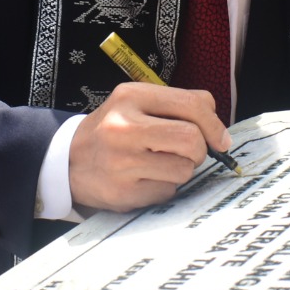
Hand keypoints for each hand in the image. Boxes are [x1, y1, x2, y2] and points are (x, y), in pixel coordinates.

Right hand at [69, 83, 227, 212]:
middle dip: (199, 150)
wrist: (68, 160)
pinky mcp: (122, 192)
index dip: (214, 125)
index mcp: (131, 97)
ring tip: (159, 164)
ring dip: (181, 170)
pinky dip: (164, 187)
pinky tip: (144, 179)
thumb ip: (177, 106)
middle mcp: (123, 127)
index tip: (220, 140)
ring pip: (184, 170)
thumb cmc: (113, 130)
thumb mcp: (137, 103)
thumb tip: (218, 132)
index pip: (192, 104)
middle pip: (191, 139)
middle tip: (189, 153)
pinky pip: (167, 192)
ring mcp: (121, 162)